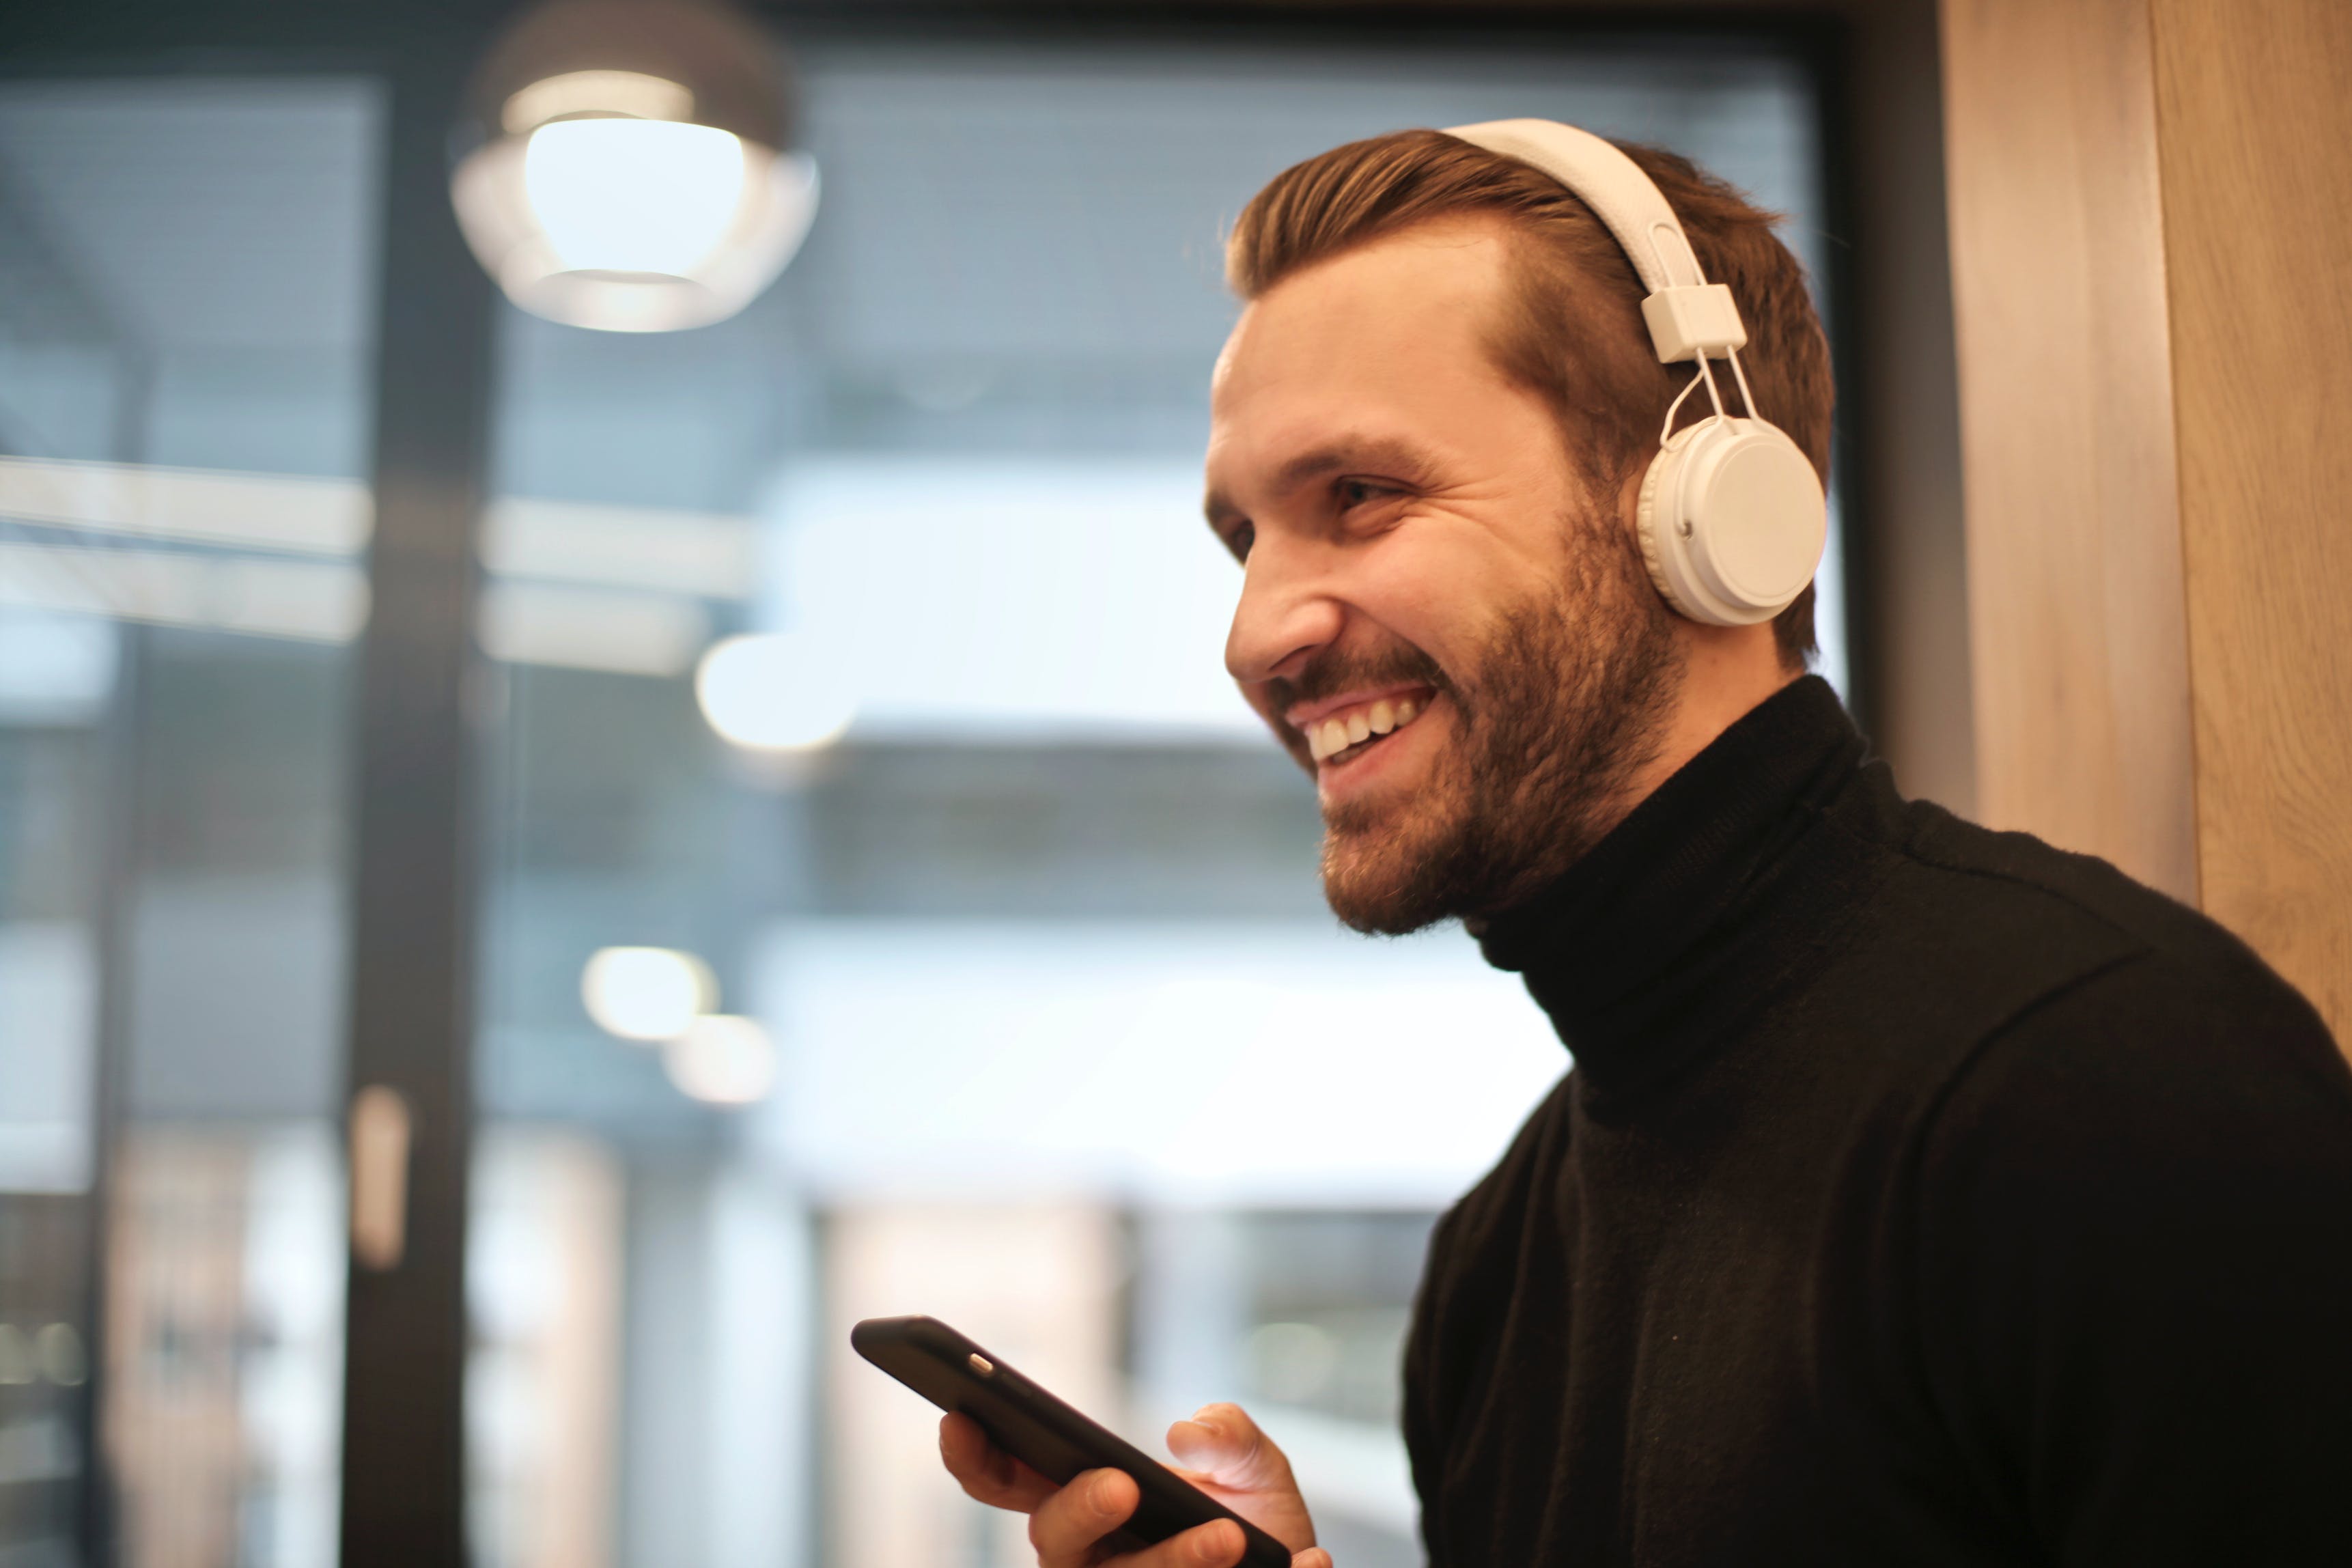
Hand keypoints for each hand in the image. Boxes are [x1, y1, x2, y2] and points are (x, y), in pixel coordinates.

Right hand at [939, 1402, 1331, 1567]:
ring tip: (1229, 1536)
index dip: (977, 1457)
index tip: (960, 1421)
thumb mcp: (1255, 1469)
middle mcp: (1095, 1560)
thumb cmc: (1258, 1525)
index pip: (1011, 1481)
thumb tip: (1188, 1435)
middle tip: (1120, 1483)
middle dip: (1078, 1509)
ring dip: (1173, 1563)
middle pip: (1052, 1542)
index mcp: (1088, 1505)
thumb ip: (1231, 1436)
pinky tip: (1308, 1564)